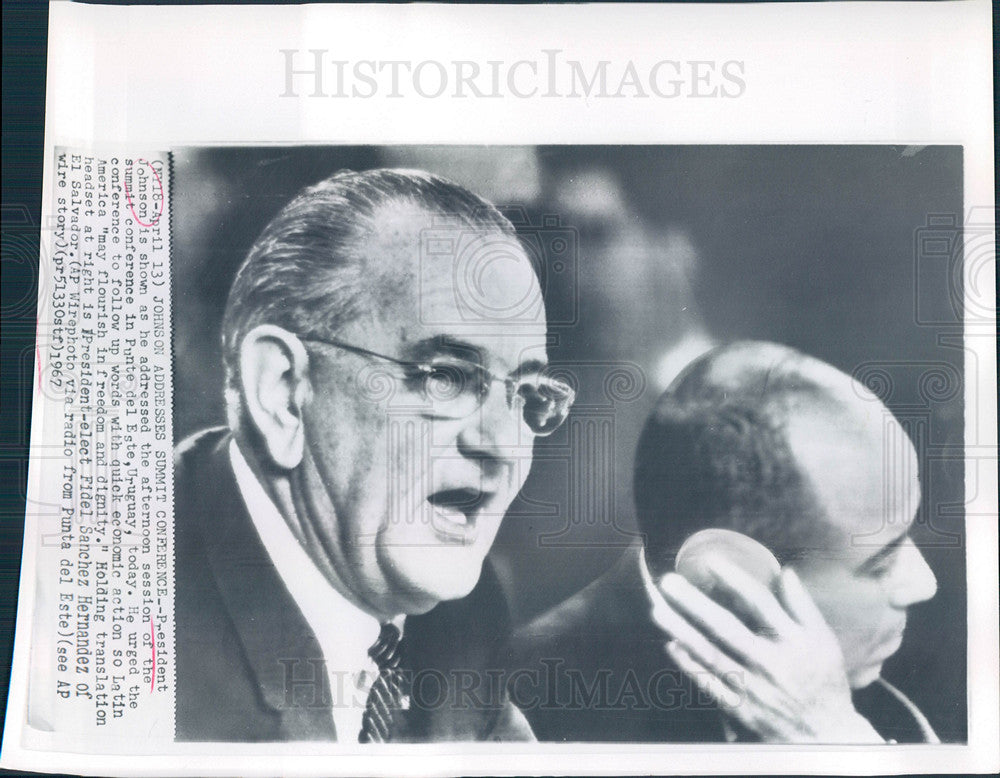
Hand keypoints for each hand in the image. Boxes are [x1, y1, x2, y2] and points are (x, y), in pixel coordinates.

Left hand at [651, 557, 882, 742]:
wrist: (827, 736)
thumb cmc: (825, 682)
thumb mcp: (823, 640)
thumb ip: (803, 605)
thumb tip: (786, 571)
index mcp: (793, 642)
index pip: (759, 602)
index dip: (733, 578)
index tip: (709, 560)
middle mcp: (770, 663)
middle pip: (726, 627)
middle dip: (694, 602)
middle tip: (668, 582)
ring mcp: (752, 688)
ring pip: (710, 655)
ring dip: (681, 631)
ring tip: (658, 610)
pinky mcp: (740, 709)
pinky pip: (708, 684)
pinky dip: (689, 665)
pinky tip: (671, 646)